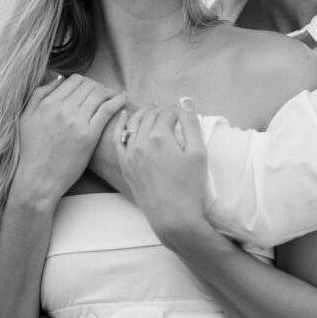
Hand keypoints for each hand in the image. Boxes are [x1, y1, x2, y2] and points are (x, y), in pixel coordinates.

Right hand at [15, 74, 125, 202]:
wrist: (37, 179)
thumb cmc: (30, 151)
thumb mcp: (26, 118)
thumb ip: (38, 95)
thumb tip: (58, 78)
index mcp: (48, 103)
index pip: (73, 80)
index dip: (85, 82)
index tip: (90, 89)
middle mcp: (63, 109)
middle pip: (89, 85)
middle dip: (98, 86)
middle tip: (103, 93)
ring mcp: (77, 122)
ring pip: (99, 94)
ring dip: (109, 92)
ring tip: (114, 96)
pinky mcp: (89, 135)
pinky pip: (107, 110)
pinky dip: (118, 100)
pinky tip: (123, 97)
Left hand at [115, 99, 208, 245]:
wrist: (172, 216)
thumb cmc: (189, 187)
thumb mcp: (199, 153)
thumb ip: (192, 124)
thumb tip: (185, 101)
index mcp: (160, 136)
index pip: (168, 112)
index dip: (178, 110)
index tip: (184, 114)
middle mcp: (141, 142)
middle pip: (150, 115)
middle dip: (162, 110)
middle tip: (172, 113)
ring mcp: (130, 154)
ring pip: (133, 123)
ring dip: (144, 113)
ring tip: (153, 111)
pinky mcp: (125, 165)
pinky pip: (118, 139)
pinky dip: (120, 125)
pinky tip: (124, 117)